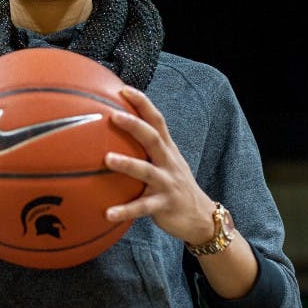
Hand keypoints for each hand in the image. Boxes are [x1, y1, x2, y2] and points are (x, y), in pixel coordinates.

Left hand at [103, 86, 217, 245]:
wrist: (201, 218)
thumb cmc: (174, 186)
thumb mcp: (166, 163)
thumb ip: (146, 148)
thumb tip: (115, 133)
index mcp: (167, 149)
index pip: (157, 120)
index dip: (142, 103)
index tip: (123, 89)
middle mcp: (168, 162)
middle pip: (153, 138)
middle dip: (134, 125)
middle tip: (113, 115)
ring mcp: (167, 183)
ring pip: (146, 171)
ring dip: (127, 164)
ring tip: (107, 159)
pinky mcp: (164, 205)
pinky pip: (142, 208)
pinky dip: (125, 210)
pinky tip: (107, 213)